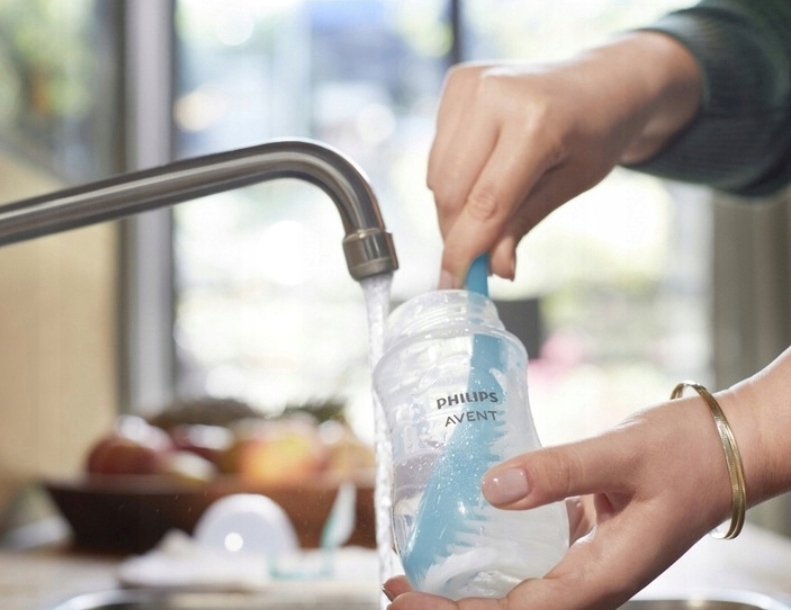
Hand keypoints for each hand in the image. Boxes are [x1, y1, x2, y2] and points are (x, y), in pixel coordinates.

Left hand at [384, 387, 754, 609]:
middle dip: (452, 605)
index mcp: (600, 575)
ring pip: (519, 586)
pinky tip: (472, 531)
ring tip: (422, 565)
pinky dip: (497, 551)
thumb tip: (492, 488)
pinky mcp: (587, 537)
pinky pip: (534, 556)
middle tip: (399, 584)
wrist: (730, 447)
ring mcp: (589, 560)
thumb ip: (559, 471)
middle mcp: (591, 578)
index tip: (409, 597)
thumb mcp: (620, 454)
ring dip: (470, 582)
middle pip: (511, 608)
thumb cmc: (688, 453)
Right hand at [430, 32, 701, 287]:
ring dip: (452, 209)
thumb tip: (496, 269)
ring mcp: (473, 84)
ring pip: (437, 175)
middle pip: (451, 192)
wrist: (603, 79)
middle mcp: (495, 96)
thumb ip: (524, 223)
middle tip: (472, 260)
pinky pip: (437, 152)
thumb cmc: (596, 133)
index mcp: (536, 122)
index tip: (454, 284)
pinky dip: (451, 178)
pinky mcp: (458, 82)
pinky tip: (481, 174)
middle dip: (456, 234)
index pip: (486, 203)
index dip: (465, 251)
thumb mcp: (572, 184)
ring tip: (485, 215)